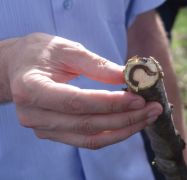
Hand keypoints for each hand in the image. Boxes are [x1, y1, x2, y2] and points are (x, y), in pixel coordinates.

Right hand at [0, 33, 162, 148]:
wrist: (18, 67)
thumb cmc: (39, 53)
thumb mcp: (66, 49)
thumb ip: (96, 65)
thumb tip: (127, 77)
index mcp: (31, 88)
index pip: (77, 102)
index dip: (110, 103)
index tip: (139, 99)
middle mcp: (34, 115)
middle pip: (87, 124)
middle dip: (125, 119)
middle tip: (153, 109)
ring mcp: (43, 128)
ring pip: (90, 138)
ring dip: (123, 130)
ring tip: (147, 118)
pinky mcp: (54, 133)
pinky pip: (87, 140)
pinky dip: (111, 133)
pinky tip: (129, 124)